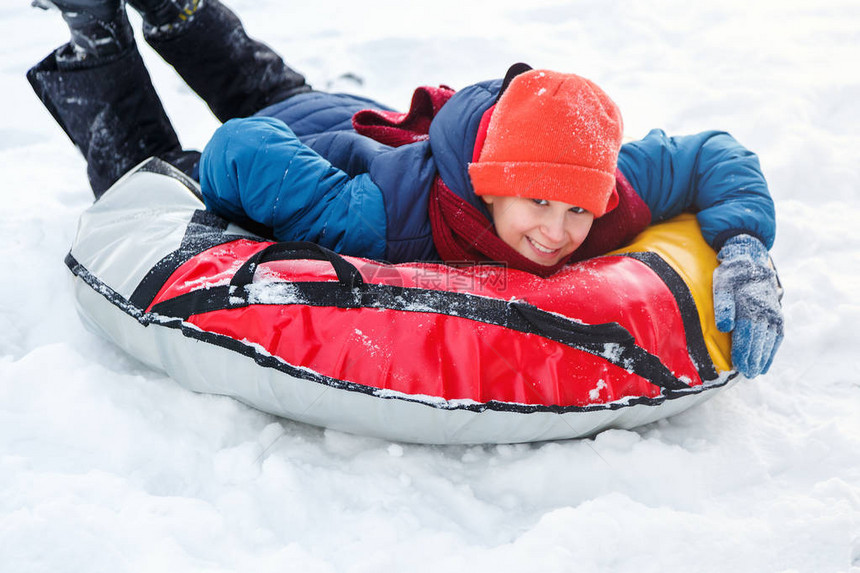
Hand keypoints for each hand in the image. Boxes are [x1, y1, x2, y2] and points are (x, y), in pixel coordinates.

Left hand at [713, 234, 783, 377]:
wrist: (750, 261)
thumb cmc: (731, 276)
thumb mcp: (721, 287)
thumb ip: (722, 307)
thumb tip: (724, 327)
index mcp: (750, 306)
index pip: (747, 334)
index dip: (744, 352)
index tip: (740, 367)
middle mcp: (766, 311)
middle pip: (760, 340)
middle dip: (754, 359)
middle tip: (748, 374)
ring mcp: (773, 313)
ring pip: (770, 340)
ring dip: (764, 357)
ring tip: (756, 372)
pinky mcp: (777, 314)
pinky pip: (777, 335)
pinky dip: (772, 350)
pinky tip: (766, 362)